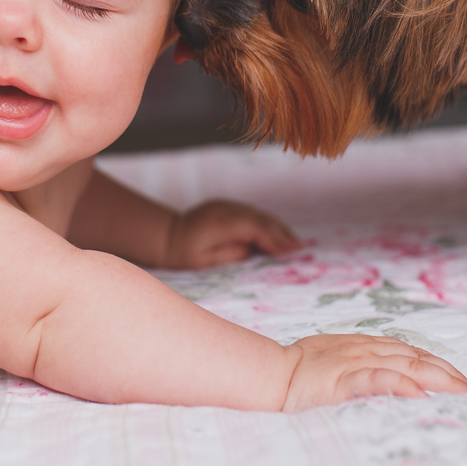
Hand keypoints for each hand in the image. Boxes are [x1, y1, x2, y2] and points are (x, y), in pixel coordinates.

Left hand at [162, 199, 299, 268]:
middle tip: (300, 249)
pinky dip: (267, 223)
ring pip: (259, 214)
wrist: (166, 234)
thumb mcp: (204, 261)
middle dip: (282, 233)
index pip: (255, 228)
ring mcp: (227, 205)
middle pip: (261, 219)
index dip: (274, 239)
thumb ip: (231, 254)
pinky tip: (277, 234)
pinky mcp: (228, 206)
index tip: (290, 252)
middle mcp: (226, 209)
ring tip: (293, 243)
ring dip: (277, 228)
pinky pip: (253, 213)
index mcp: (221, 223)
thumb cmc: (183, 254)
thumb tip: (254, 251)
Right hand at [281, 334, 466, 411]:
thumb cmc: (303, 370)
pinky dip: (400, 383)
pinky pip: (376, 379)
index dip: (440, 365)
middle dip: (448, 374)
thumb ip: (367, 365)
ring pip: (405, 365)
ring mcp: (356, 363)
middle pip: (417, 358)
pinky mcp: (343, 379)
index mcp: (366, 346)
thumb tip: (398, 378)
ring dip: (437, 378)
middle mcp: (366, 350)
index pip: (412, 352)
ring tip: (461, 392)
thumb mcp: (340, 361)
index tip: (462, 381)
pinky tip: (419, 393)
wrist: (273, 374)